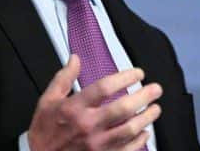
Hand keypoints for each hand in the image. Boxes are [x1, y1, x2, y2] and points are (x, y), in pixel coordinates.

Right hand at [27, 54, 162, 150]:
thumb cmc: (44, 130)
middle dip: (143, 97)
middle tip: (156, 89)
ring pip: (129, 130)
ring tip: (155, 108)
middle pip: (122, 109)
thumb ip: (63, 78)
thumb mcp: (47, 100)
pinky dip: (139, 141)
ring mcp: (96, 144)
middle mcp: (87, 126)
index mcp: (74, 108)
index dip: (124, 78)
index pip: (104, 88)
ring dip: (146, 118)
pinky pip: (126, 150)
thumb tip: (75, 58)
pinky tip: (145, 132)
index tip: (138, 73)